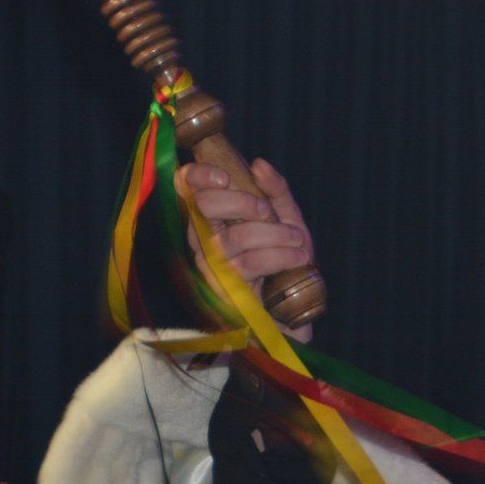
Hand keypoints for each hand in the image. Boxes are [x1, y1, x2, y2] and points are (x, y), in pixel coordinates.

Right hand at [176, 158, 314, 341]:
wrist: (297, 318)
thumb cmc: (286, 269)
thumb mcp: (289, 224)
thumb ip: (277, 194)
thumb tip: (259, 165)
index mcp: (211, 222)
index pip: (185, 189)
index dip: (198, 176)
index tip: (227, 175)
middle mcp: (201, 244)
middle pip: (202, 207)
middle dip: (242, 202)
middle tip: (268, 212)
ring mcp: (209, 271)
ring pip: (232, 238)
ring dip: (274, 234)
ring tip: (298, 242)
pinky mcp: (224, 295)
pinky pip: (248, 265)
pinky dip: (280, 256)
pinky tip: (299, 259)